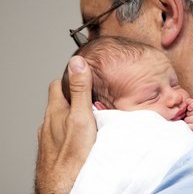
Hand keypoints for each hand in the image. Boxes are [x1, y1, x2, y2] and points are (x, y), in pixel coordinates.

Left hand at [35, 56, 96, 192]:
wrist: (64, 186)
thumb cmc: (74, 156)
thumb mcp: (82, 117)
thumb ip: (80, 90)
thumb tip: (77, 63)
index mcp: (56, 111)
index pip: (57, 84)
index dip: (70, 78)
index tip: (82, 78)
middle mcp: (49, 122)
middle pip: (59, 101)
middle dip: (74, 98)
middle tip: (91, 101)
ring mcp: (49, 136)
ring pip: (60, 118)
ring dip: (72, 115)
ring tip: (89, 119)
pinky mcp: (53, 149)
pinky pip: (61, 132)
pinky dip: (70, 129)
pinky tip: (81, 137)